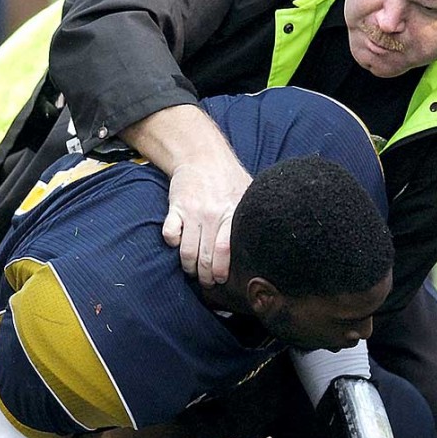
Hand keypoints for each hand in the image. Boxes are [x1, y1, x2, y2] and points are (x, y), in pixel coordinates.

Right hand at [163, 156, 251, 286]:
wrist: (201, 155)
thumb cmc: (228, 177)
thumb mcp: (247, 192)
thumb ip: (251, 215)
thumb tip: (267, 238)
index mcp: (231, 213)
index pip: (225, 250)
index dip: (221, 270)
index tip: (221, 280)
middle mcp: (211, 214)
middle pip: (205, 257)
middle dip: (205, 276)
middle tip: (206, 282)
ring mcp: (192, 211)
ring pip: (186, 251)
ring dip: (188, 266)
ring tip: (192, 269)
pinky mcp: (175, 207)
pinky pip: (169, 235)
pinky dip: (172, 244)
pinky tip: (178, 245)